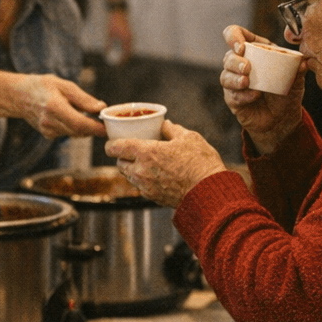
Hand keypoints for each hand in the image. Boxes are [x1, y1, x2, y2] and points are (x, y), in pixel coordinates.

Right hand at [14, 74, 107, 138]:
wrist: (19, 96)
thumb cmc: (42, 86)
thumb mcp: (63, 85)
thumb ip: (83, 98)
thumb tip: (101, 108)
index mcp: (53, 106)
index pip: (79, 123)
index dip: (95, 127)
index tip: (107, 126)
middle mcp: (49, 122)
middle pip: (79, 131)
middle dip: (93, 127)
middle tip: (102, 118)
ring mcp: (47, 130)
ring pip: (75, 133)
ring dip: (84, 126)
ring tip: (84, 112)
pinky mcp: (48, 135)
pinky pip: (68, 133)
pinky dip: (74, 127)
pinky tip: (70, 115)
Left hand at [105, 121, 225, 207]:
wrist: (210, 192)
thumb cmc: (201, 163)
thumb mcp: (188, 138)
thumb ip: (172, 129)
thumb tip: (165, 124)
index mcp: (146, 153)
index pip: (115, 148)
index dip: (111, 144)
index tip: (114, 141)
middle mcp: (141, 171)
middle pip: (119, 163)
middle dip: (123, 156)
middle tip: (133, 150)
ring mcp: (145, 186)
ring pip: (129, 176)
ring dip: (132, 168)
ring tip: (146, 162)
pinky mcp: (152, 197)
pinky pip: (140, 187)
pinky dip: (143, 180)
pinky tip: (156, 175)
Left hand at [107, 10, 133, 61]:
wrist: (118, 12)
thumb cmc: (112, 22)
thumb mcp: (109, 34)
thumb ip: (108, 45)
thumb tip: (106, 53)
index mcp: (126, 40)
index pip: (126, 54)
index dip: (122, 61)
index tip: (118, 66)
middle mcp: (130, 38)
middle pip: (129, 52)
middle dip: (125, 59)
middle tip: (119, 65)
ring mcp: (131, 35)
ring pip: (130, 48)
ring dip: (126, 54)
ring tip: (120, 59)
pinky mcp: (129, 33)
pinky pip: (129, 44)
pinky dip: (126, 49)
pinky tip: (121, 50)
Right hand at [220, 25, 304, 155]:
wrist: (283, 119)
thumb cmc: (287, 93)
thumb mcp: (296, 79)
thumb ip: (298, 69)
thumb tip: (304, 63)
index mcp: (255, 51)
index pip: (236, 35)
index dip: (233, 36)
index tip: (241, 46)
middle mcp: (241, 64)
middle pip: (228, 56)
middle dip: (235, 61)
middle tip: (247, 68)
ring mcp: (234, 82)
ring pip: (225, 76)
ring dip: (235, 79)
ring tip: (247, 82)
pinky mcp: (233, 99)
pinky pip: (231, 95)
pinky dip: (242, 95)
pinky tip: (254, 96)